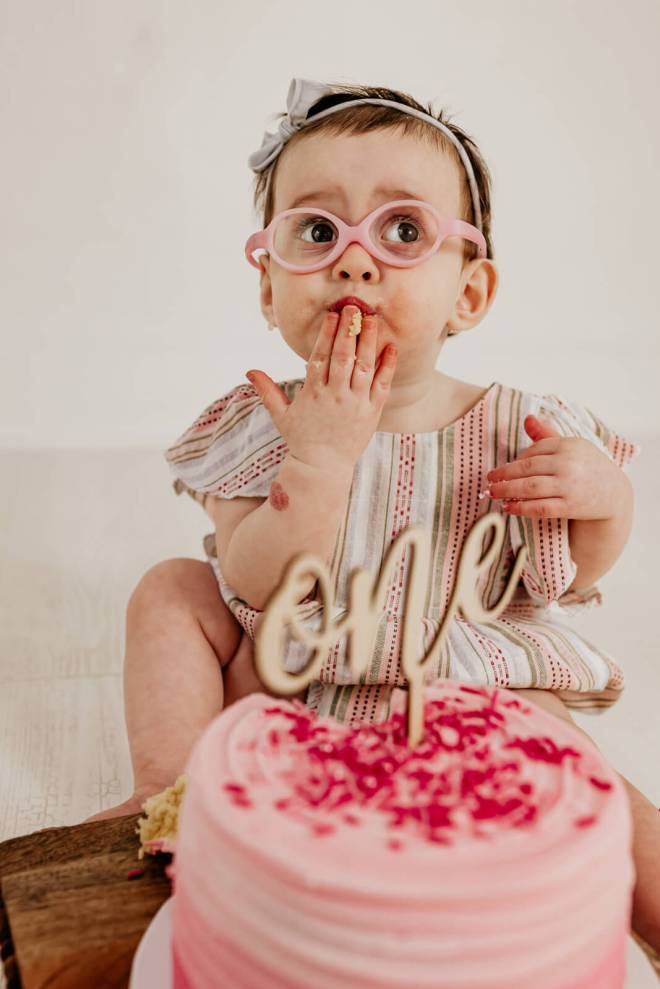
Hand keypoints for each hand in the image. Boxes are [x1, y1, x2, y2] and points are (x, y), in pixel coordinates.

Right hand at [245, 305, 397, 472]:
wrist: (322, 468)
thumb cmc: (301, 440)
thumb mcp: (281, 415)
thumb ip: (267, 390)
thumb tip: (249, 371)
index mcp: (313, 392)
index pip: (320, 356)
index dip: (327, 334)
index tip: (332, 314)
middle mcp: (335, 395)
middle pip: (343, 356)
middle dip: (349, 329)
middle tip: (354, 307)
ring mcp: (356, 403)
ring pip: (363, 366)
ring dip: (368, 340)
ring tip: (372, 318)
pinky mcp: (372, 412)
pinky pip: (382, 385)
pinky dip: (387, 366)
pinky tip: (391, 347)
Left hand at [486, 414, 627, 519]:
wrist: (614, 494)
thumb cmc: (587, 467)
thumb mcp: (572, 446)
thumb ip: (547, 434)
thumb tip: (527, 418)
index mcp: (567, 445)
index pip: (533, 450)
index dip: (516, 460)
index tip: (504, 468)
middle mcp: (567, 464)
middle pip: (527, 468)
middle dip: (503, 474)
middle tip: (489, 480)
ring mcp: (569, 485)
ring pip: (529, 487)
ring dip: (507, 490)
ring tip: (493, 493)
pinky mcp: (570, 506)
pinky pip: (540, 507)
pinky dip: (521, 507)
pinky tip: (508, 507)